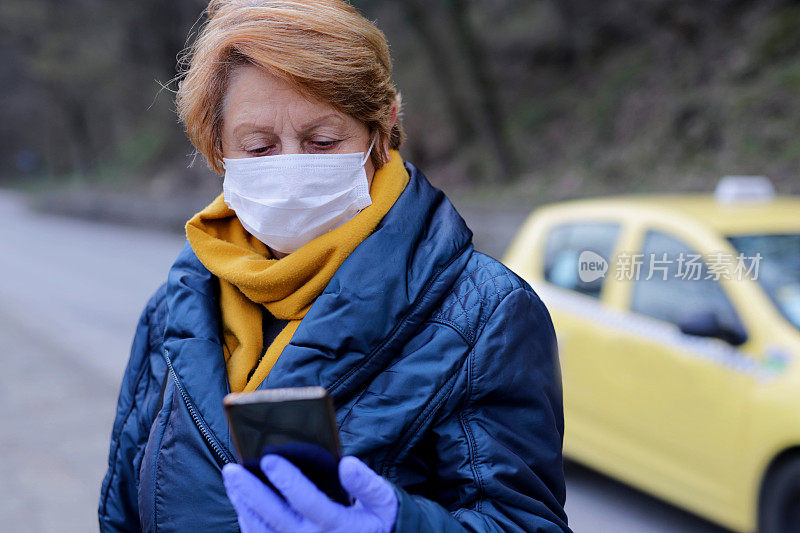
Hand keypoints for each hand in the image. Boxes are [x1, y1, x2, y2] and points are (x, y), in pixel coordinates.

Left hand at [222, 454, 397, 532]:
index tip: (269, 458)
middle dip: (251, 491)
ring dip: (243, 505)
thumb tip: (347, 464)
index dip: (288, 480)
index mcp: (338, 525)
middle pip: (274, 517)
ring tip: (232, 479)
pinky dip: (247, 521)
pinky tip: (240, 501)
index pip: (307, 501)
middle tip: (232, 468)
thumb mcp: (383, 502)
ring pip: (261, 531)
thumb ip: (367, 483)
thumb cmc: (377, 522)